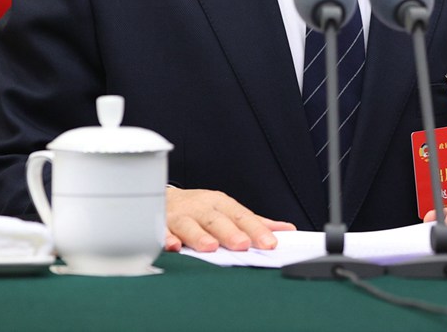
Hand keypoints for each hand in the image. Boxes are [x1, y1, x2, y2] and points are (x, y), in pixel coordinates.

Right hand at [164, 187, 295, 251]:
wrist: (162, 200)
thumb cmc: (200, 209)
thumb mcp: (227, 210)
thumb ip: (255, 222)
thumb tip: (286, 230)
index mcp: (220, 204)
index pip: (241, 216)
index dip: (256, 230)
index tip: (269, 243)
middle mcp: (201, 208)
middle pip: (217, 220)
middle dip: (229, 232)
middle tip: (242, 244)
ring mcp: (180, 216)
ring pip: (189, 225)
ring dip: (199, 236)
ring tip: (210, 247)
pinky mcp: (160, 226)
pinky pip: (162, 232)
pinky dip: (166, 238)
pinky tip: (173, 246)